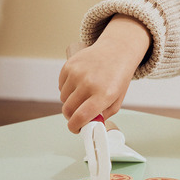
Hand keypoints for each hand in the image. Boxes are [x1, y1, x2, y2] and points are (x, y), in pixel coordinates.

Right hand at [58, 15, 150, 132]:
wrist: (117, 50)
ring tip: (83, 94)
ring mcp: (77, 73)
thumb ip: (103, 115)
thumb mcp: (117, 99)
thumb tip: (88, 125)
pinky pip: (61, 86)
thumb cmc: (118, 76)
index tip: (75, 129)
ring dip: (70, 101)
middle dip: (71, 116)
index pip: (81, 117)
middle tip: (78, 114)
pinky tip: (79, 83)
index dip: (75, 127)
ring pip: (63, 98)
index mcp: (104, 94)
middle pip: (68, 110)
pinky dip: (67, 88)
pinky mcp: (69, 65)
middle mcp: (89, 83)